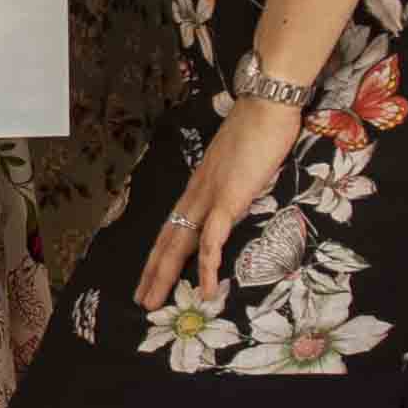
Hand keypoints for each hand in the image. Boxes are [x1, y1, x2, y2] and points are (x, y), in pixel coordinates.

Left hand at [139, 91, 312, 312]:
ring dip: (165, 275)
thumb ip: (233, 179)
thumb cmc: (259, 128)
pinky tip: (206, 290)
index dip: (160, 251)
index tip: (150, 273)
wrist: (266, 105)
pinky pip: (213, 240)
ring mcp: (209, 197)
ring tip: (154, 302)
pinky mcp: (228, 199)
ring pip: (179, 243)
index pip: (173, 224)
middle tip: (141, 299)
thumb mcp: (239, 160)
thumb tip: (237, 190)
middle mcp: (196, 193)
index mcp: (199, 185)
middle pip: (167, 239)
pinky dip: (208, 267)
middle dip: (152, 271)